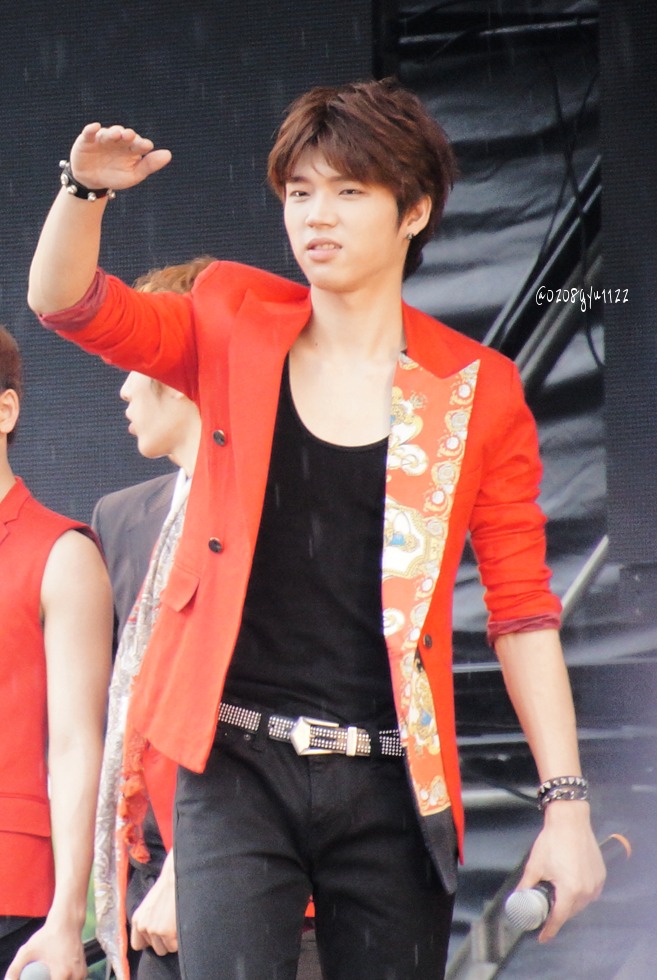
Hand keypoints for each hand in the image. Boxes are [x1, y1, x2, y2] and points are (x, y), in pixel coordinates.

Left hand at [4, 920, 85, 979]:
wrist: (67, 922)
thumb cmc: (47, 936)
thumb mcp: (27, 951)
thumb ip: (14, 970)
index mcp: (63, 974)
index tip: (38, 978)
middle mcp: (76, 976)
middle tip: (43, 975)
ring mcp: (81, 974)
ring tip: (50, 972)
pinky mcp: (83, 972)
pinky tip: (57, 974)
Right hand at [69, 123, 171, 191]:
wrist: (92, 181)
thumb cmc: (115, 176)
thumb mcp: (133, 175)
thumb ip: (149, 165)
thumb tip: (168, 154)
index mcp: (132, 148)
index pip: (140, 144)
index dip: (142, 144)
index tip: (147, 146)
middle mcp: (119, 140)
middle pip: (125, 135)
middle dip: (128, 135)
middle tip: (131, 136)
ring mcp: (103, 139)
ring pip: (109, 133)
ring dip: (113, 132)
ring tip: (117, 134)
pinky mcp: (87, 139)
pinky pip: (89, 132)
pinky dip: (92, 129)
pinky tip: (96, 127)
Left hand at [130, 852, 177, 956]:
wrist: (178, 875)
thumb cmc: (169, 886)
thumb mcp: (151, 903)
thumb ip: (148, 919)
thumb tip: (152, 934)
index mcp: (137, 919)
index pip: (138, 945)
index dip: (150, 941)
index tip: (160, 933)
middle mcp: (143, 926)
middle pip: (155, 948)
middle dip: (164, 940)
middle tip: (172, 924)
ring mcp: (155, 930)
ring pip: (166, 949)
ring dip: (173, 940)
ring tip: (177, 923)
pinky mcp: (167, 933)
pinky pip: (176, 946)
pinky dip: (181, 939)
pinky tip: (182, 924)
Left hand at [516, 800, 605, 941]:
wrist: (570, 820)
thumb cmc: (552, 841)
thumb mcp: (535, 865)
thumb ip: (527, 886)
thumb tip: (518, 898)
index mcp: (570, 891)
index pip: (559, 918)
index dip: (549, 930)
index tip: (542, 937)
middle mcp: (587, 891)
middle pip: (570, 911)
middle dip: (557, 912)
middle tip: (545, 908)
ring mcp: (596, 884)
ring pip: (580, 903)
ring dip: (569, 903)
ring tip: (556, 893)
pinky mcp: (601, 875)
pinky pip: (589, 892)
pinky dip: (579, 893)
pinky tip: (569, 884)